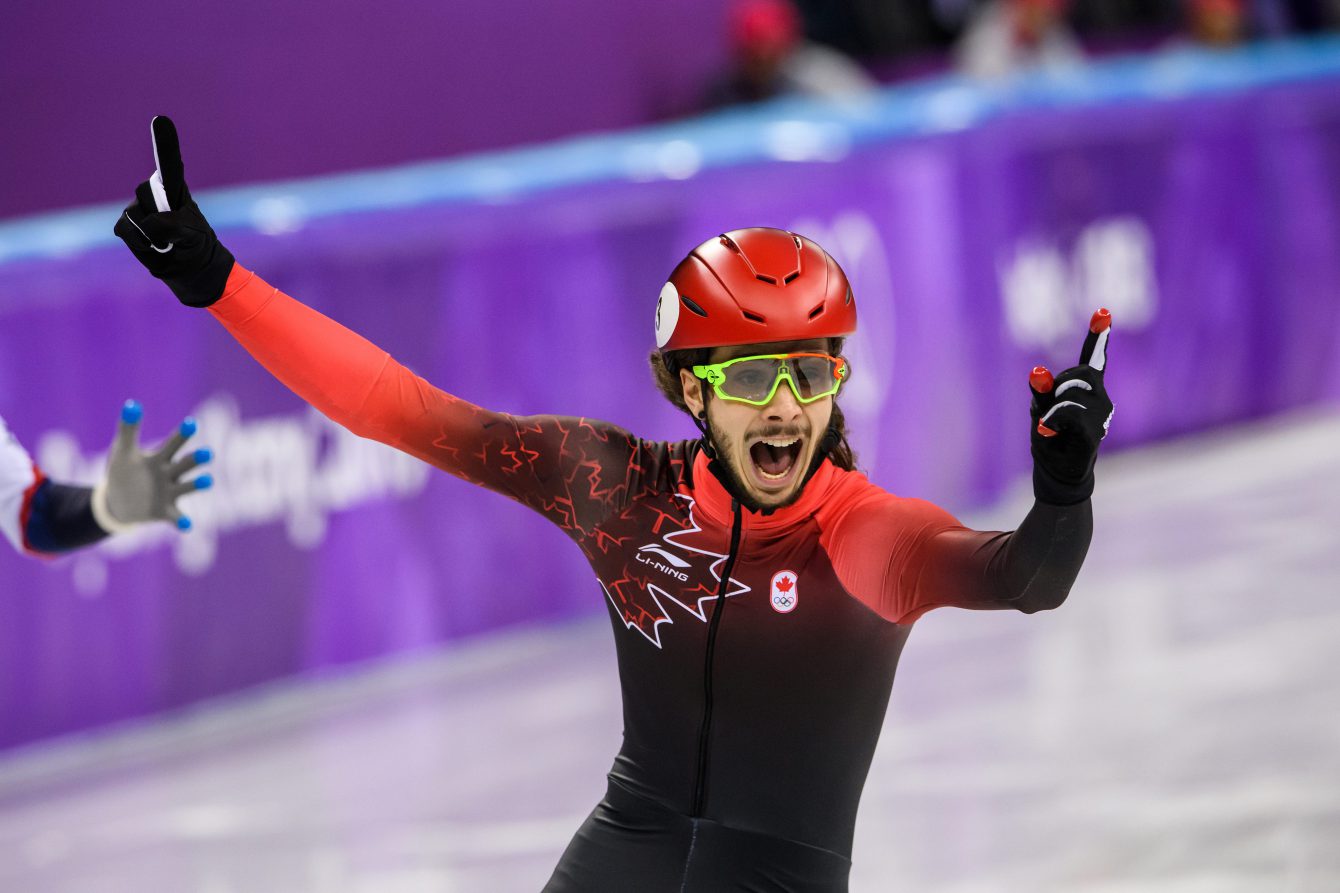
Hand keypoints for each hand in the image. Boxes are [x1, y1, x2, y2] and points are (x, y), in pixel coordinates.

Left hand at [91, 400, 213, 532]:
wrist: (118, 502)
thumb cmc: (124, 472)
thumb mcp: (123, 450)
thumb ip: (128, 429)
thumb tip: (132, 404)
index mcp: (161, 459)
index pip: (173, 444)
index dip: (182, 435)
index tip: (192, 424)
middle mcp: (170, 475)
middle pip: (185, 465)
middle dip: (195, 460)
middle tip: (208, 453)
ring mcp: (170, 494)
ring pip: (186, 488)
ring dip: (197, 485)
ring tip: (207, 481)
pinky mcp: (165, 512)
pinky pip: (176, 517)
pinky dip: (182, 522)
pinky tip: (187, 526)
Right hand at [113, 116, 233, 306]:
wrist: (191, 271)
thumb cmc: (197, 247)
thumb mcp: (193, 235)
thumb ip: (174, 224)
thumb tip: (151, 221)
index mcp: (176, 190)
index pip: (168, 164)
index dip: (164, 143)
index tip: (161, 119)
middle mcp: (155, 195)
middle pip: (145, 191)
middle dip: (160, 214)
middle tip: (175, 232)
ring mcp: (139, 210)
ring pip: (134, 214)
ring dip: (152, 235)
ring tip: (167, 243)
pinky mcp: (128, 227)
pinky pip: (126, 230)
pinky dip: (141, 244)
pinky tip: (154, 248)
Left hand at [1028, 309, 1112, 505]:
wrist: (1059, 472)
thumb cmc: (1051, 438)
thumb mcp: (1040, 409)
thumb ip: (1040, 391)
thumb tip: (1037, 372)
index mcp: (1089, 389)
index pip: (1093, 359)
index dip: (1098, 336)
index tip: (1102, 312)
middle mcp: (1100, 397)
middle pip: (1074, 374)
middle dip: (1054, 389)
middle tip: (1050, 414)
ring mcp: (1100, 414)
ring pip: (1068, 394)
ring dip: (1051, 409)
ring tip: (1053, 428)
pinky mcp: (1094, 431)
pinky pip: (1069, 413)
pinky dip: (1054, 419)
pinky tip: (1049, 429)